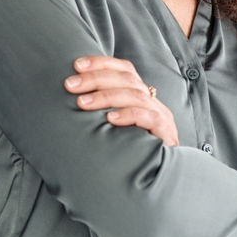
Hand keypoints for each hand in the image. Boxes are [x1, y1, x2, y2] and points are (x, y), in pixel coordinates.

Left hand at [64, 56, 178, 146]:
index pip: (124, 69)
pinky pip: (149, 118)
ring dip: (105, 97)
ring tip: (82, 103)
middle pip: (126, 79)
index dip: (101, 63)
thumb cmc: (131, 147)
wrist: (158, 173)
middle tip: (70, 85)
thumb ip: (101, 109)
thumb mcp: (115, 124)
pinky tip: (110, 119)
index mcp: (140, 94)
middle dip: (95, 79)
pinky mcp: (165, 132)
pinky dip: (129, 115)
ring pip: (135, 96)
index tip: (76, 65)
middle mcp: (151, 100)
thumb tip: (71, 97)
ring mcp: (160, 115)